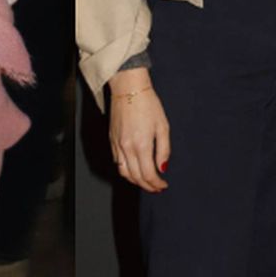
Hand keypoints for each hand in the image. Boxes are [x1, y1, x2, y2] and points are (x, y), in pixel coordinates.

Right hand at [108, 68, 169, 192]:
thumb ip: (163, 149)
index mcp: (141, 145)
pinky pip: (117, 162)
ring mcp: (117, 145)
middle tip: (157, 188)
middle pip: (136, 177)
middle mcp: (127, 148)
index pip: (148, 174)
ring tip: (146, 182)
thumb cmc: (148, 104)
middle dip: (147, 186)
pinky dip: (126, 171)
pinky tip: (134, 169)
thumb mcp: (163, 126)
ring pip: (124, 173)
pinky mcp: (112, 140)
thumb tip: (163, 167)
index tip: (163, 185)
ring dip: (135, 181)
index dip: (156, 184)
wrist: (128, 89)